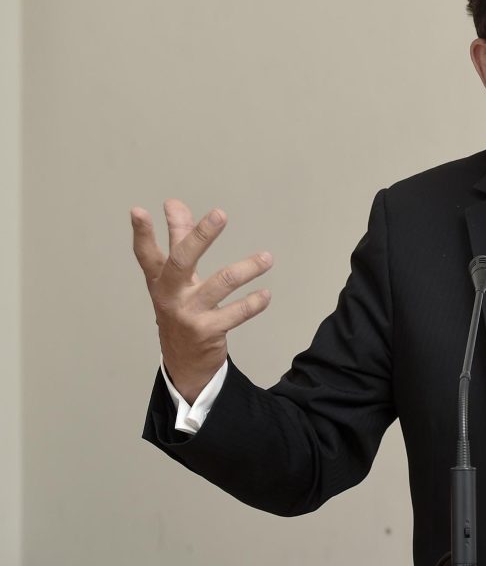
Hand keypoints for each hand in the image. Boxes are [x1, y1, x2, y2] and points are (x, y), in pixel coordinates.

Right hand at [131, 199, 272, 403]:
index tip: (138, 210)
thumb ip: (177, 238)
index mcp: (160, 279)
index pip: (146, 253)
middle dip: (200, 236)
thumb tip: (174, 203)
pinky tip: (266, 294)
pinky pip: (236, 312)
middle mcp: (170, 295)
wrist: (184, 361)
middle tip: (220, 213)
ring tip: (267, 258)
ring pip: (220, 283)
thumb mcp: (175, 276)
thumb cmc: (181, 307)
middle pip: (182, 260)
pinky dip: (254, 302)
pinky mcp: (208, 330)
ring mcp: (188, 313)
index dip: (142, 233)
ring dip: (247, 268)